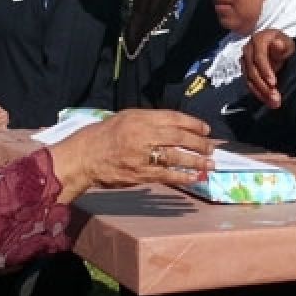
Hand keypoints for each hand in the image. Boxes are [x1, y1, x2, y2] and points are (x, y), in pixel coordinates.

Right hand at [46, 109, 213, 203]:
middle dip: (199, 143)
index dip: (193, 124)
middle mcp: (143, 134)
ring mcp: (142, 155)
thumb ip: (148, 120)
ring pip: (176, 157)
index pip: (174, 118)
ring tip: (210, 164)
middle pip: (179, 137)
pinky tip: (194, 178)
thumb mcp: (125, 118)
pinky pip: (166, 175)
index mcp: (140, 118)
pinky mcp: (140, 174)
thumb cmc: (103, 136)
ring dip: (196, 161)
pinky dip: (182, 177)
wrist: (83, 157)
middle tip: (212, 148)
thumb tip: (174, 126)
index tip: (206, 130)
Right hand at [241, 29, 295, 108]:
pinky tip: (268, 101)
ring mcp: (245, 61)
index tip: (274, 83)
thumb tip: (277, 43)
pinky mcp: (245, 71)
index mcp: (259, 40)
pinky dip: (259, 94)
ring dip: (261, 93)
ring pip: (249, 80)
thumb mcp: (287, 44)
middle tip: (275, 97)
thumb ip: (283, 45)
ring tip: (274, 103)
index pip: (259, 57)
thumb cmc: (284, 46)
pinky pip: (249, 85)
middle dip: (263, 86)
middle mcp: (248, 49)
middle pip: (252, 71)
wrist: (279, 50)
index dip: (265, 70)